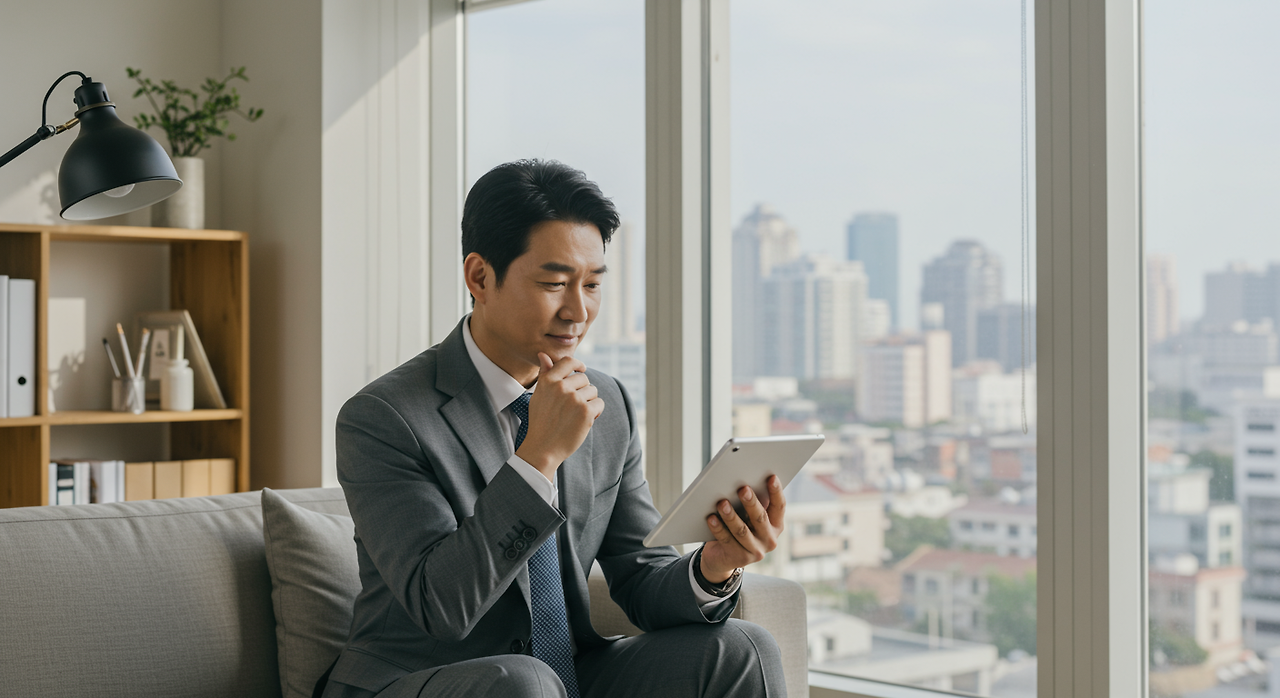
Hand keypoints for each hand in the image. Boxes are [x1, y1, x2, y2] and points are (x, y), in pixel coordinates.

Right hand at [515, 352, 604, 478]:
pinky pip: (600, 403)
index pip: (569, 361)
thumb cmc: (541, 422)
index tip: (582, 370)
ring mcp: (574, 399)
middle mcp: (561, 387)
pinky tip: (585, 421)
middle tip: (574, 406)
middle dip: (583, 390)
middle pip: (584, 378)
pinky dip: (596, 412)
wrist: (543, 447)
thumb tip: (544, 355)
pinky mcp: (586, 411)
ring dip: (589, 402)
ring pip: (593, 391)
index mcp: (549, 381)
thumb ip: (545, 374)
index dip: (578, 364)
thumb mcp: (538, 395)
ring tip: (577, 415)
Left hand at [700, 475, 785, 582]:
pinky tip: (711, 518)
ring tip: (722, 503)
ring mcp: (755, 551)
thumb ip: (752, 502)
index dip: (776, 492)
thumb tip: (745, 481)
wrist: (723, 557)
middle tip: (743, 488)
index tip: (771, 477)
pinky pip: (726, 540)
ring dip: (731, 516)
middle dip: (751, 503)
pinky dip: (718, 528)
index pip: (779, 506)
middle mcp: (769, 540)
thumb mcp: (749, 516)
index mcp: (776, 525)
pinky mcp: (739, 558)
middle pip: (760, 518)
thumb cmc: (739, 527)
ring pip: (742, 531)